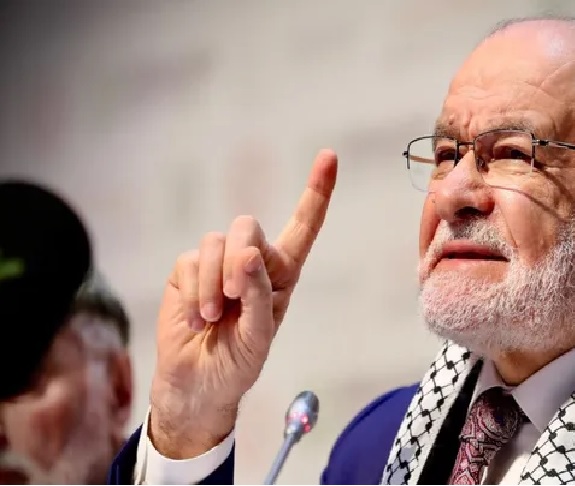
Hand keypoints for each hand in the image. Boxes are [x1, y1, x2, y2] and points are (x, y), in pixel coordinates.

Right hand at [148, 150, 337, 458]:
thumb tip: (245, 254)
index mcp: (283, 274)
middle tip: (231, 297)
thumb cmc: (238, 363)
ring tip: (212, 319)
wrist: (198, 385)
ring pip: (214, 243)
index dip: (316, 192)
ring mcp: (217, 264)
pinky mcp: (187, 271)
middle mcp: (252, 262)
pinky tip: (196, 320)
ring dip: (211, 284)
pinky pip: (188, 262)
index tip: (329, 156)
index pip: (303, 227)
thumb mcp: (258, 336)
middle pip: (247, 226)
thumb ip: (255, 294)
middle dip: (237, 257)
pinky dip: (192, 293)